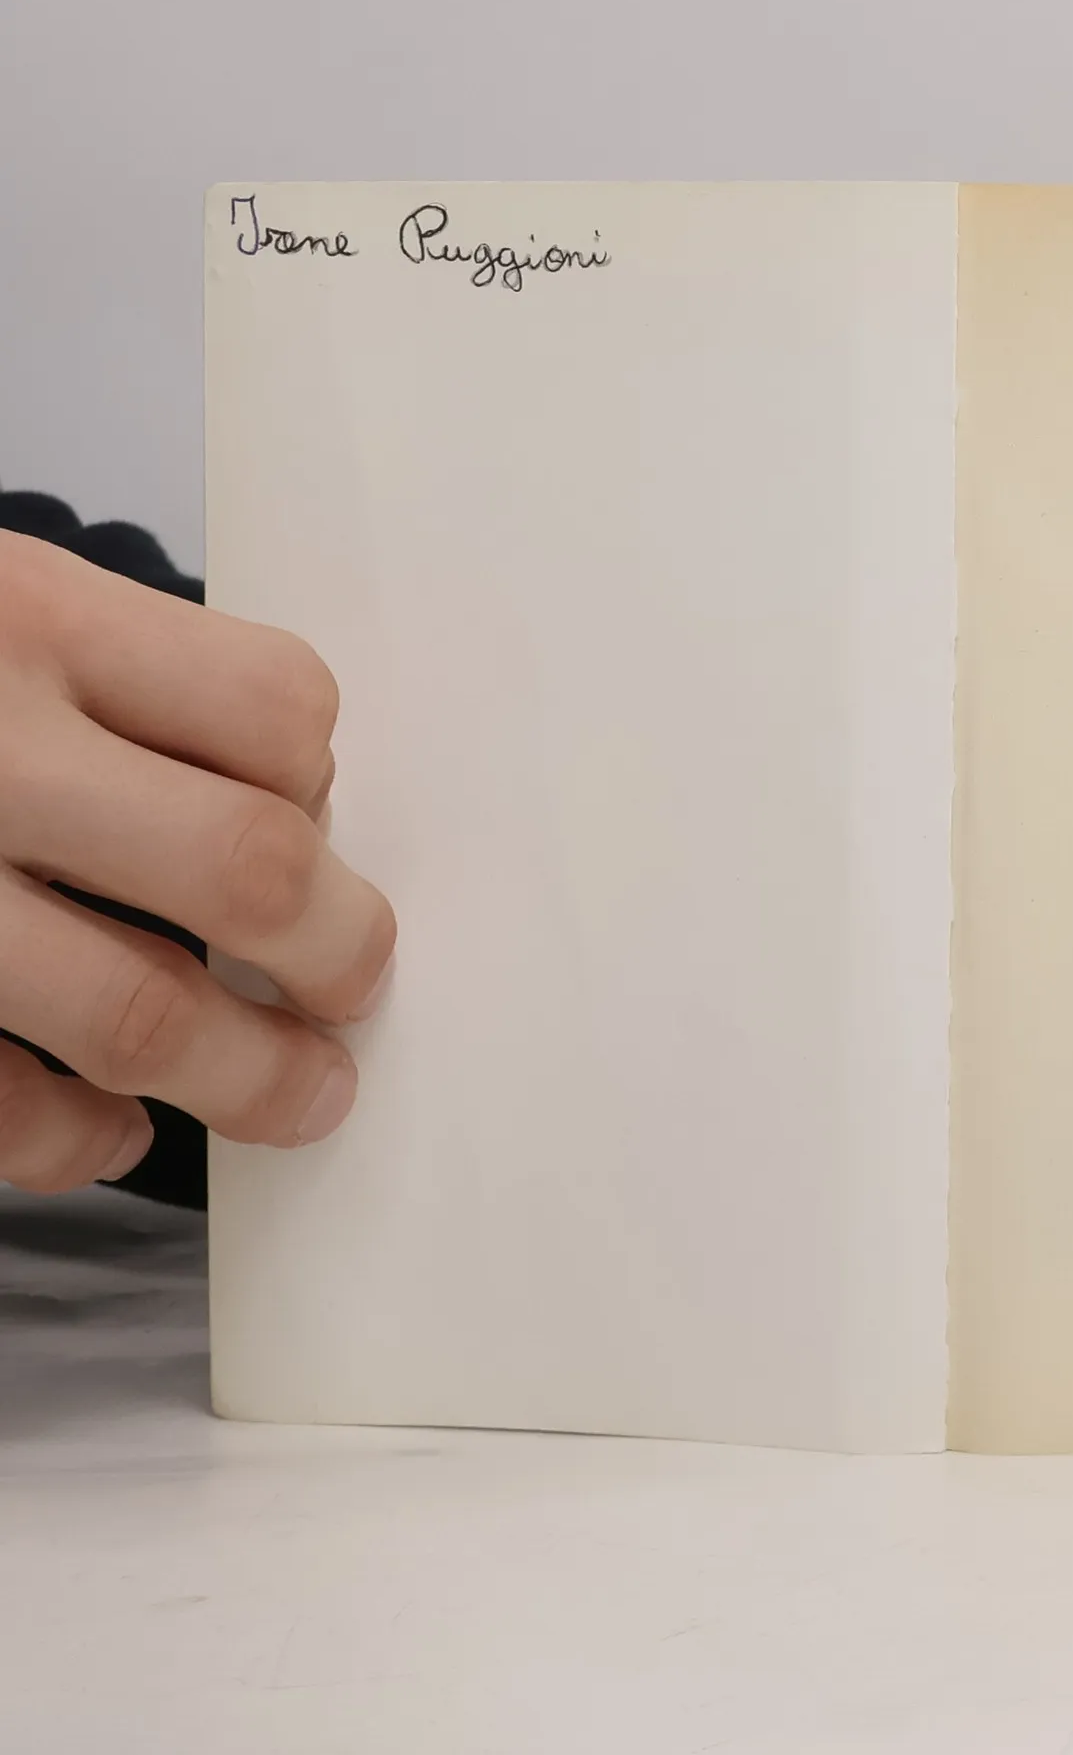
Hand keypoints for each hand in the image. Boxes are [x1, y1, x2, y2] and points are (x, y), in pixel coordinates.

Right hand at [0, 531, 394, 1191]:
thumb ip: (108, 674)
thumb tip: (292, 808)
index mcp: (27, 616)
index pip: (278, 708)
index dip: (318, 779)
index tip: (308, 816)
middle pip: (244, 867)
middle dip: (338, 948)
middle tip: (358, 982)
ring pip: (139, 1015)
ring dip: (251, 1076)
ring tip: (305, 1095)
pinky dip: (73, 1137)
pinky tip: (110, 1128)